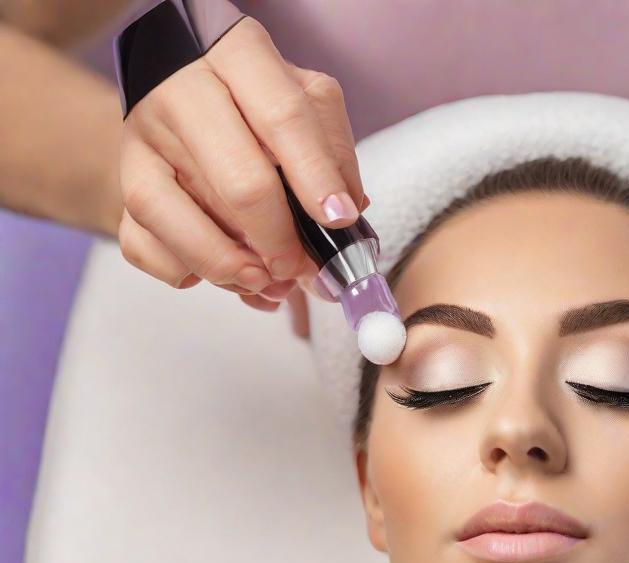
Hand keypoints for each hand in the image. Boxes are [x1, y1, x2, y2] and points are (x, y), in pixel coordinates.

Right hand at [116, 16, 366, 316]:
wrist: (186, 89)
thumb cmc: (257, 105)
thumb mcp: (307, 105)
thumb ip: (333, 154)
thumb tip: (347, 218)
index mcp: (238, 59)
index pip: (283, 117)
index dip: (316, 177)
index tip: (339, 219)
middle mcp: (180, 92)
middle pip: (237, 179)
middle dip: (277, 238)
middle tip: (299, 266)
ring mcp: (143, 138)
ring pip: (170, 214)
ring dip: (226, 265)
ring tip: (265, 282)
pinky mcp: (124, 181)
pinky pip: (141, 242)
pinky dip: (186, 271)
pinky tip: (225, 274)